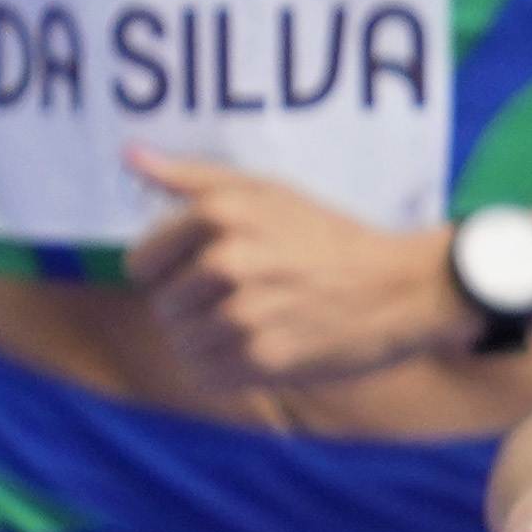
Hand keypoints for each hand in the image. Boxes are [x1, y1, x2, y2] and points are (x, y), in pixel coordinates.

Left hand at [128, 153, 485, 387]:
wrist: (402, 289)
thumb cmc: (328, 237)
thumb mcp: (267, 191)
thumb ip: (192, 177)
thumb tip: (129, 156)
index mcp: (220, 214)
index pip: (141, 264)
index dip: (172, 270)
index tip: (212, 269)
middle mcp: (227, 261)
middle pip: (162, 307)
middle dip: (193, 307)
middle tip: (246, 297)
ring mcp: (244, 313)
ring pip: (180, 343)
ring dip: (209, 341)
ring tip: (254, 324)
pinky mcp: (263, 359)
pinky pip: (204, 375)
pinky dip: (223, 370)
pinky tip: (258, 350)